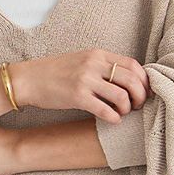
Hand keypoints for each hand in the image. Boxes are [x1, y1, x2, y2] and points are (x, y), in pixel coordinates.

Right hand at [11, 48, 151, 124]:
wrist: (28, 79)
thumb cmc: (55, 72)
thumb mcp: (82, 60)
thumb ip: (103, 66)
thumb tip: (128, 80)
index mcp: (97, 54)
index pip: (133, 65)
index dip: (144, 80)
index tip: (144, 91)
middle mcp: (94, 64)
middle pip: (132, 80)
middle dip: (140, 96)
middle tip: (137, 106)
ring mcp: (85, 80)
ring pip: (122, 96)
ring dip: (127, 108)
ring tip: (122, 113)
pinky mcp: (77, 96)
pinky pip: (105, 110)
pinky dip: (114, 118)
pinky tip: (112, 120)